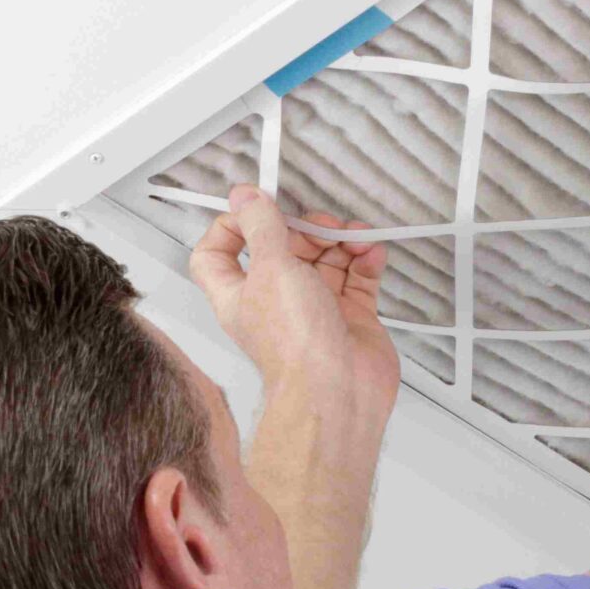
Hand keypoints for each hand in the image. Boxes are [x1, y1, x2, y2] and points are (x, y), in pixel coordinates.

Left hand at [188, 185, 401, 421]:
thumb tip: (243, 196)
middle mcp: (275, 301)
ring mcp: (315, 310)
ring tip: (356, 239)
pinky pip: (358, 279)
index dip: (230, 228)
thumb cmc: (295, 344)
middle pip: (284, 249)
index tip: (254, 209)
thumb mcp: (270, 268)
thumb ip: (260, 227)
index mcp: (240, 293)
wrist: (338, 392)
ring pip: (326, 261)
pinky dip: (366, 262)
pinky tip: (371, 253)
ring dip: (343, 242)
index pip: (217, 255)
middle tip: (324, 225)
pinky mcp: (350, 318)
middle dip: (306, 229)